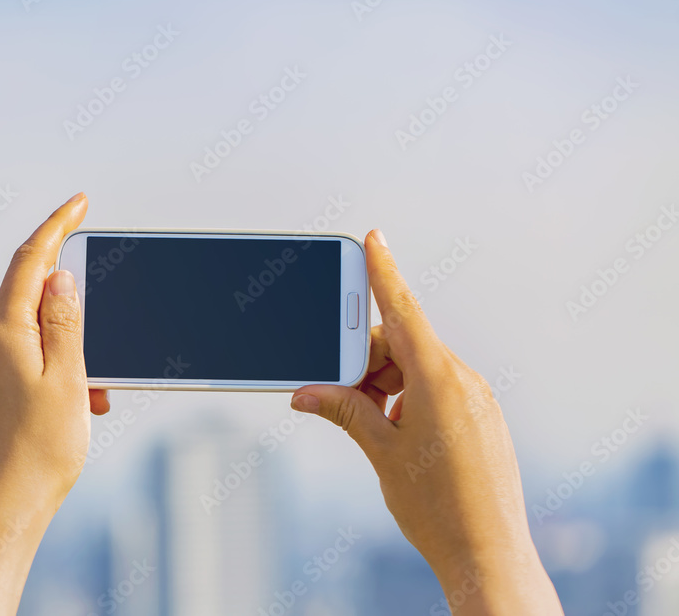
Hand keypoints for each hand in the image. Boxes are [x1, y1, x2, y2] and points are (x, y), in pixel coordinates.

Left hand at [0, 192, 108, 615]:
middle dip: (74, 324)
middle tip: (103, 371)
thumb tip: (58, 276)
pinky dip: (43, 377)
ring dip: (64, 361)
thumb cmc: (40, 452)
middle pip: (32, 307)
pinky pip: (11, 369)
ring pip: (26, 344)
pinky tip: (64, 412)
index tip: (80, 202)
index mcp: (0, 332)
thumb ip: (64, 320)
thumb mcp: (70, 379)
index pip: (30, 260)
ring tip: (91, 404)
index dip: (57, 226)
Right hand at [290, 230, 562, 615]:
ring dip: (384, 384)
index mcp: (440, 380)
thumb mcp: (380, 452)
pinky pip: (437, 390)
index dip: (383, 271)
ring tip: (371, 427)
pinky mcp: (480, 418)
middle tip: (337, 392)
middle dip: (364, 361)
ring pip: (417, 369)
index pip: (405, 310)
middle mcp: (463, 381)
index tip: (373, 238)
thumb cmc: (438, 508)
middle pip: (402, 344)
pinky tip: (394, 433)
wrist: (488, 555)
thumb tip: (305, 393)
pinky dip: (407, 398)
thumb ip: (344, 410)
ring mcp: (475, 400)